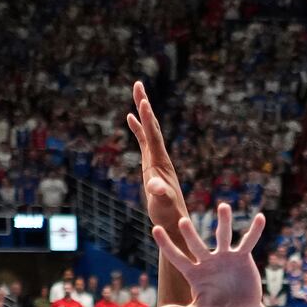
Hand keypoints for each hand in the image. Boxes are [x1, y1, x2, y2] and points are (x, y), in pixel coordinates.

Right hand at [124, 81, 188, 226]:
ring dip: (142, 111)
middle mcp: (160, 157)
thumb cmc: (168, 215)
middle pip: (152, 125)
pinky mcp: (151, 165)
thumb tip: (154, 186)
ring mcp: (156, 159)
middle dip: (144, 105)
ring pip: (148, 130)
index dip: (148, 119)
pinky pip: (143, 141)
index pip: (154, 136)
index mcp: (161, 163)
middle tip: (138, 84)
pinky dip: (138, 128)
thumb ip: (160, 194)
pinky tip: (130, 119)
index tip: (143, 101)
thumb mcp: (163, 205)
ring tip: (137, 93)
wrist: (175, 222)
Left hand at [150, 204, 266, 306]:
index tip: (156, 229)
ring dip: (224, 222)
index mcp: (193, 273)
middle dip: (190, 235)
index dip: (167, 244)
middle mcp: (207, 261)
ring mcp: (225, 257)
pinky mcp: (242, 258)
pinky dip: (254, 231)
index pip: (176, 257)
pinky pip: (248, 242)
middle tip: (181, 221)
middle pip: (197, 245)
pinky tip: (260, 218)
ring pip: (223, 236)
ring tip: (223, 206)